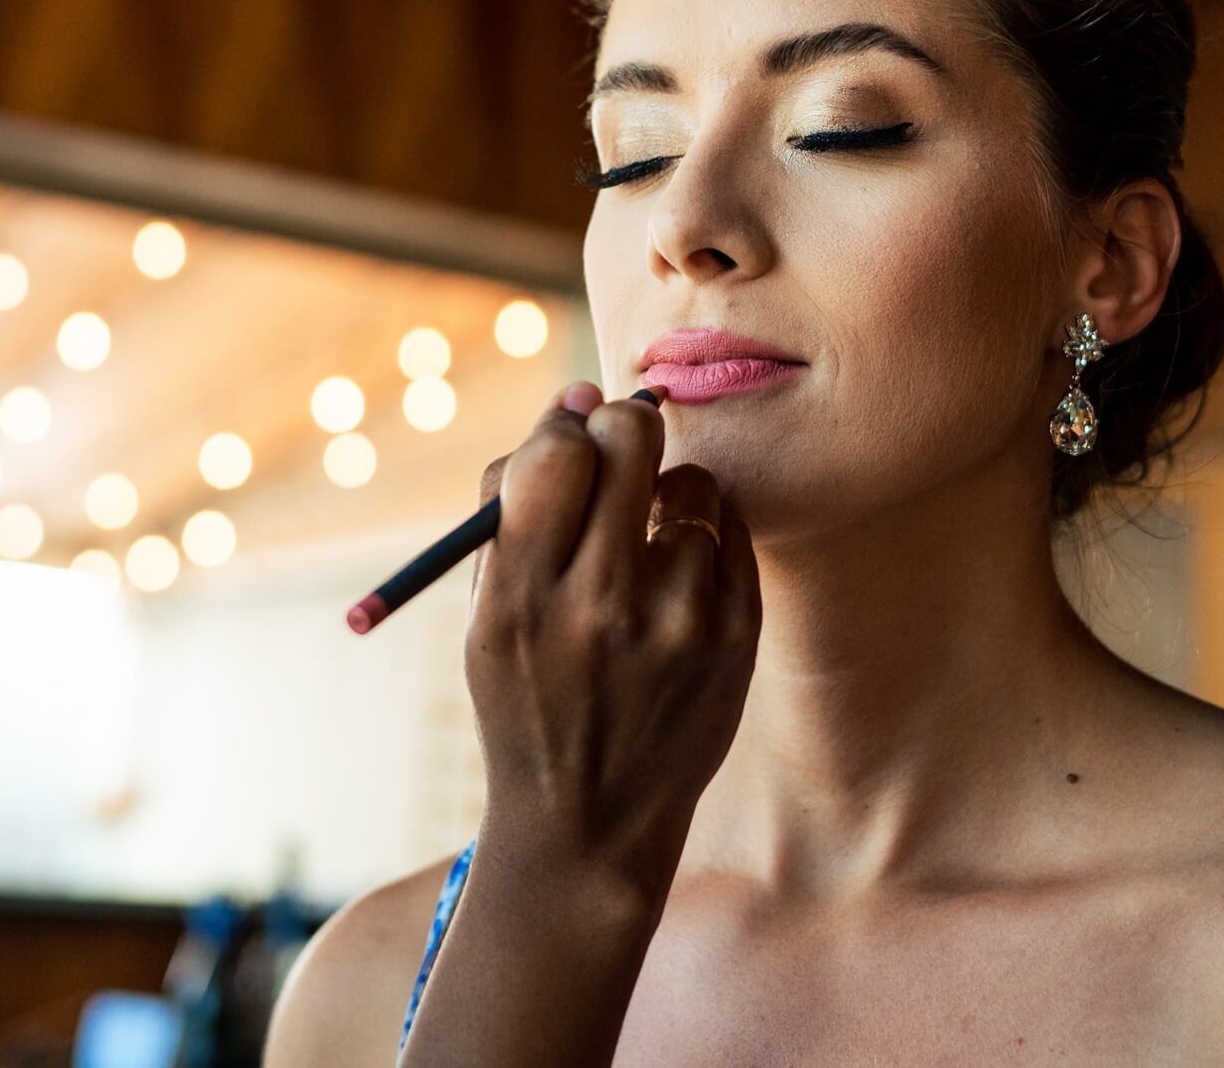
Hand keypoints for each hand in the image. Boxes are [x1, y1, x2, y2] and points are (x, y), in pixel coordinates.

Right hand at [463, 381, 760, 897]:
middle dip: (624, 426)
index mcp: (522, 596)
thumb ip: (514, 507)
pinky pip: (732, 531)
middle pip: (631, 439)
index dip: (565, 423)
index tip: (572, 430)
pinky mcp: (736, 637)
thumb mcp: (487, 614)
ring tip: (647, 545)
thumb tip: (575, 398)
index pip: (555, 452)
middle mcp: (601, 605)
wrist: (590, 824)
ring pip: (691, 484)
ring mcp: (678, 622)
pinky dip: (707, 539)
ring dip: (668, 497)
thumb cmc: (530, 694)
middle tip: (621, 449)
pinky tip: (681, 582)